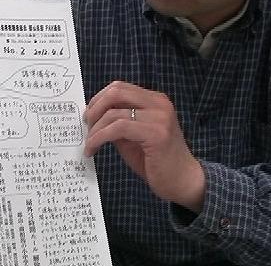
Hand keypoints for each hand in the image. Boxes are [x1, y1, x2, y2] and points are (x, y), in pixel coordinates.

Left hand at [84, 81, 205, 211]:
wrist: (184, 182)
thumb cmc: (157, 161)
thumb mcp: (134, 137)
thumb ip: (118, 122)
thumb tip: (92, 116)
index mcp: (155, 100)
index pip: (120, 87)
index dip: (98, 99)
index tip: (88, 116)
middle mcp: (159, 103)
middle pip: (116, 91)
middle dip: (95, 108)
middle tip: (86, 126)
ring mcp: (159, 117)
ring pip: (114, 112)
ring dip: (95, 129)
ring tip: (89, 143)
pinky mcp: (156, 133)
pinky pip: (118, 128)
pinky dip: (100, 138)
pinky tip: (93, 149)